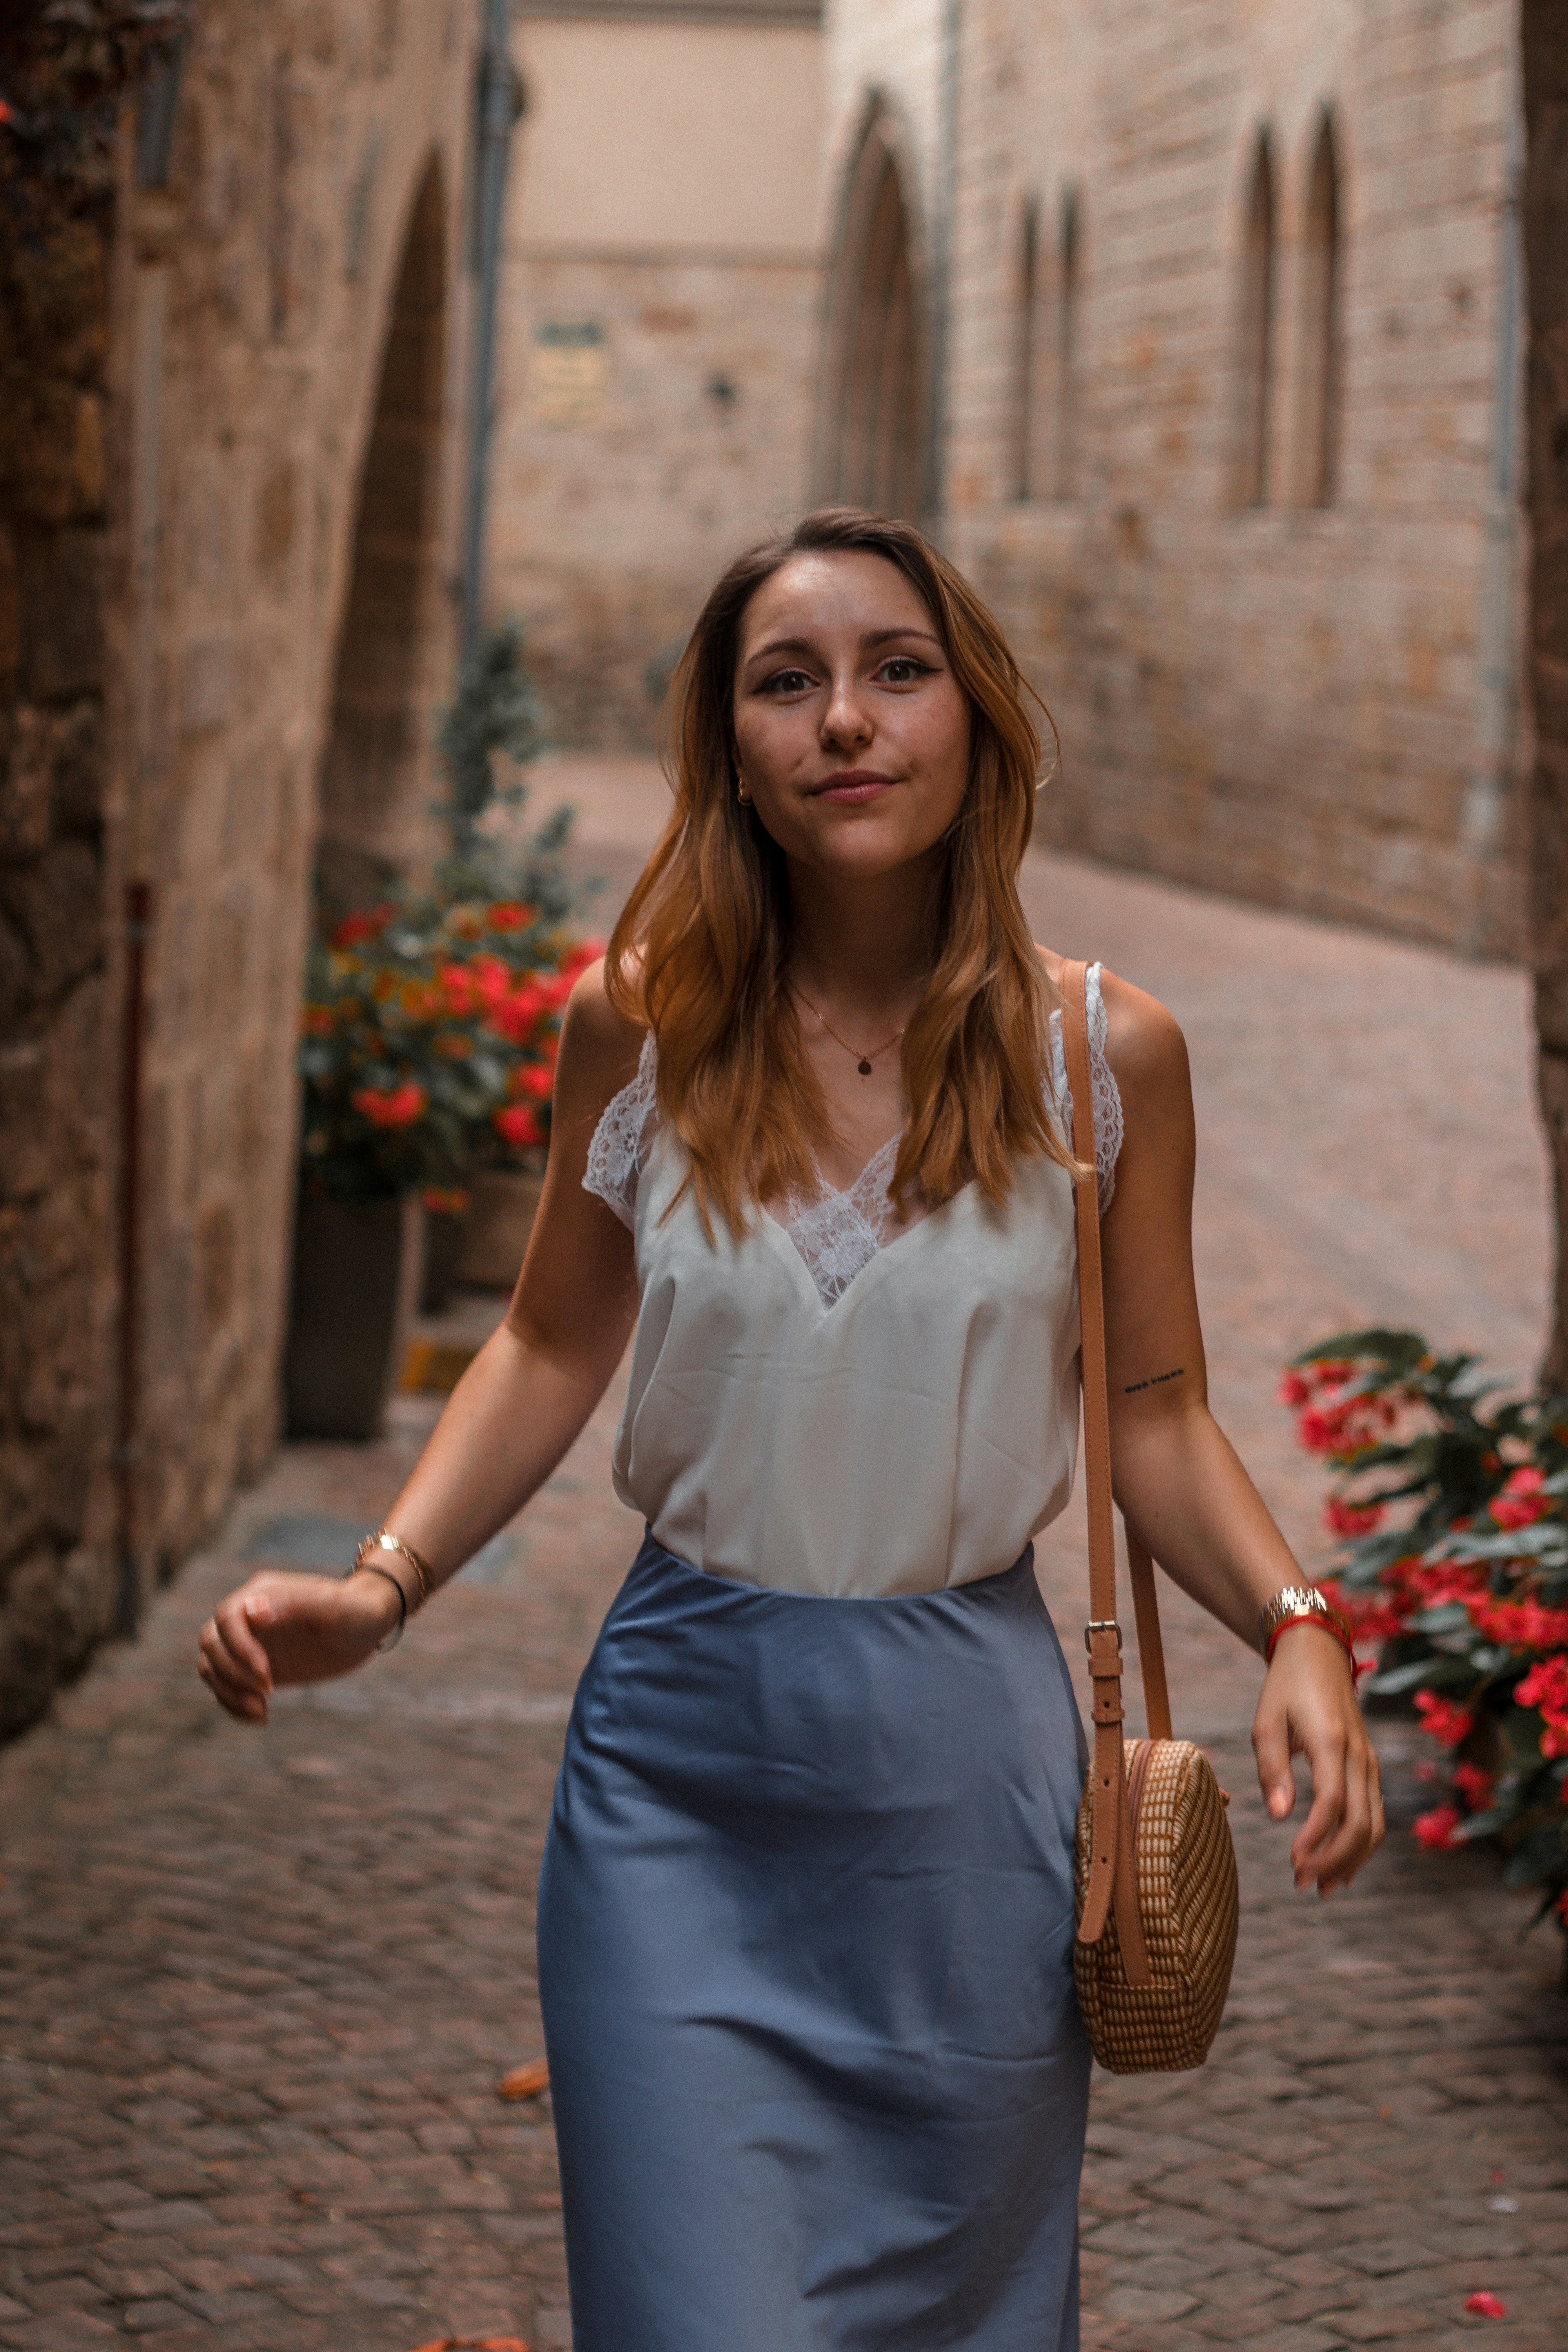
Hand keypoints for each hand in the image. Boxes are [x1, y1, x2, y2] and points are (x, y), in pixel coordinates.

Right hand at [197, 1569, 401, 1724]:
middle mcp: (249, 1615)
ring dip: (227, 1691)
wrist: (366, 1626)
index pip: (227, 1617)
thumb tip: (252, 1612)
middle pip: (211, 1641)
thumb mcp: (333, 1607)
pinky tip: (260, 1717)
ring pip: (211, 1664)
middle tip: (267, 1692)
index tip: (266, 1674)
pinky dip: (232, 1703)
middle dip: (231, 1672)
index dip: (238, 1647)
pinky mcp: (252, 1666)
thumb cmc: (354, 1610)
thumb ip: (295, 1603)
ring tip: (261, 1711)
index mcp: (263, 1593)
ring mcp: (248, 1641)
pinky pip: (224, 1684)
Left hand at [1251, 1623, 1384, 1893]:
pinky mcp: (1370, 1766)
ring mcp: (1369, 1762)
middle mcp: (1359, 1755)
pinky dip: (1360, 1844)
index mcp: (1332, 1741)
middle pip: (1360, 1823)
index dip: (1315, 1839)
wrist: (1318, 1654)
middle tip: (1302, 1883)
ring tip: (1321, 1886)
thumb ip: (1272, 1768)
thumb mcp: (1266, 1720)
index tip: (1293, 1862)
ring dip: (1350, 1860)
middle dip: (1333, 1860)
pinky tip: (1339, 1865)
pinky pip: (1374, 1813)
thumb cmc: (1286, 1687)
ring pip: (1374, 1824)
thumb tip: (1279, 1816)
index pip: (1332, 1803)